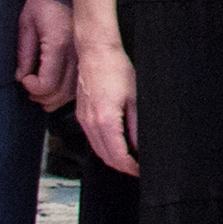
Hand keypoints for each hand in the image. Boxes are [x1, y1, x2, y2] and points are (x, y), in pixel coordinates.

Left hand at [18, 0, 77, 108]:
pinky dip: (66, 92)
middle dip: (42, 97)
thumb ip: (24, 54)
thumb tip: (21, 77)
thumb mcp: (26, 25)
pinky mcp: (86, 55)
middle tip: (30, 88)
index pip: (48, 83)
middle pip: (61, 93)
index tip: (25, 81)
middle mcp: (74, 53)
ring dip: (54, 98)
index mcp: (58, 45)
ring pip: (71, 92)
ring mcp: (83, 55)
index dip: (33, 88)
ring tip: (41, 90)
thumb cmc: (43, 3)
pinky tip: (56, 87)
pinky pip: (79, 83)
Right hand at [72, 40, 140, 174]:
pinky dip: (104, 146)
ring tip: (130, 158)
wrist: (96, 53)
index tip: (141, 170)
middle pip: (106, 157)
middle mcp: (91, 123)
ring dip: (113, 158)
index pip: (118, 157)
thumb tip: (140, 146)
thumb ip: (136, 126)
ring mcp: (84, 119)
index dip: (131, 168)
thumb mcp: (135, 98)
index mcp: (105, 121)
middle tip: (137, 168)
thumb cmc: (115, 69)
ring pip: (97, 150)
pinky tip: (115, 143)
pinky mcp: (82, 114)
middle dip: (122, 166)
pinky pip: (92, 138)